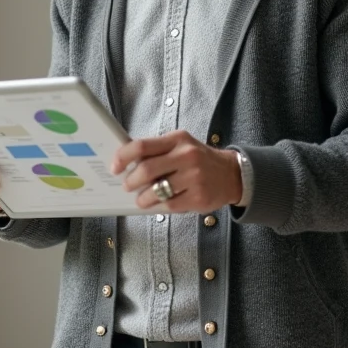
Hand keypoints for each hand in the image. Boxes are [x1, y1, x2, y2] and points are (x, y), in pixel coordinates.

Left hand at [111, 130, 242, 212]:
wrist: (232, 174)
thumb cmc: (198, 160)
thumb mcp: (180, 146)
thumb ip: (157, 151)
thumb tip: (126, 162)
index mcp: (177, 140)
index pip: (142, 146)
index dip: (123, 157)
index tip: (115, 168)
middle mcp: (187, 156)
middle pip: (147, 170)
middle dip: (131, 181)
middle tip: (128, 185)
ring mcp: (194, 177)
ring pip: (156, 191)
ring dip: (142, 198)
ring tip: (141, 199)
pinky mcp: (199, 197)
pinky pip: (170, 205)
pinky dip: (158, 207)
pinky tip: (157, 204)